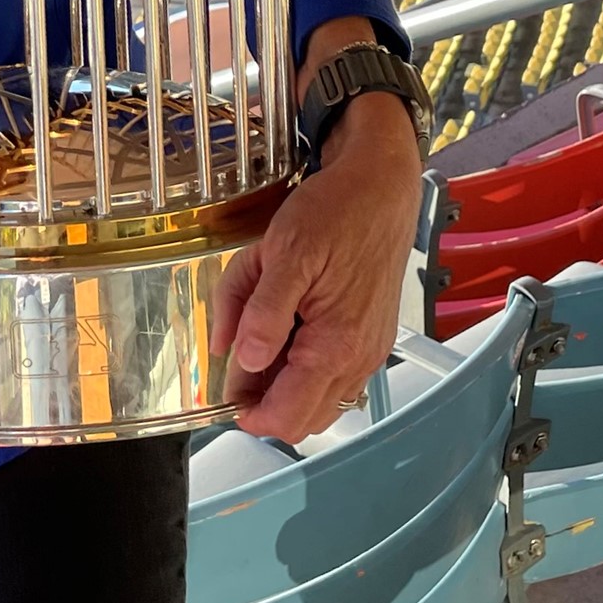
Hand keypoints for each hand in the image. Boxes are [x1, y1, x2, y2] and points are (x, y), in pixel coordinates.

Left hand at [211, 90, 422, 442]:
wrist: (380, 185)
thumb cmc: (337, 211)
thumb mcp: (284, 252)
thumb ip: (261, 312)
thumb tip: (242, 359)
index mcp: (336, 346)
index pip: (286, 416)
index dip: (247, 412)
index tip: (222, 390)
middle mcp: (358, 359)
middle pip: (301, 416)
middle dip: (263, 393)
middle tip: (238, 351)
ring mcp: (367, 350)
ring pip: (315, 396)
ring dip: (282, 374)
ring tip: (263, 324)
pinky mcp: (369, 336)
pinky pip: (332, 371)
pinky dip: (303, 358)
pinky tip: (289, 318)